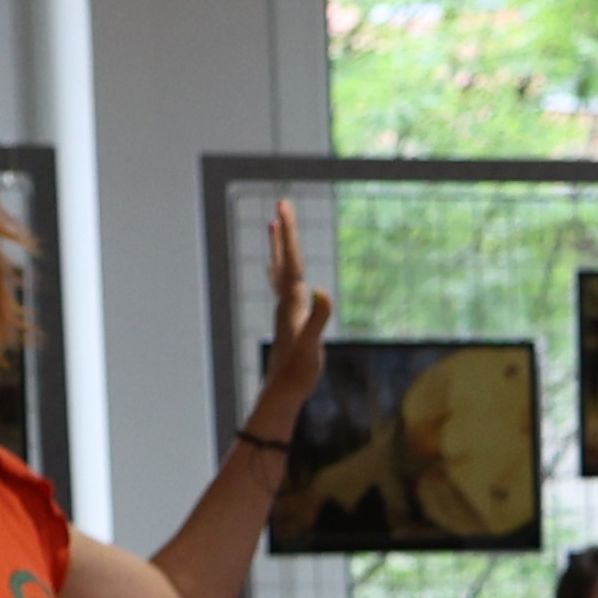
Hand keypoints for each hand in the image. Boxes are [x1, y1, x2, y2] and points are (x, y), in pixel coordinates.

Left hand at [250, 198, 333, 426]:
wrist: (282, 392)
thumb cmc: (298, 372)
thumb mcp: (313, 346)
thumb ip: (318, 319)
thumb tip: (323, 292)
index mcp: (293, 302)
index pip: (292, 261)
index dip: (289, 233)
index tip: (284, 207)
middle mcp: (286, 302)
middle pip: (285, 260)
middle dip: (284, 232)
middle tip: (282, 205)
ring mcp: (286, 311)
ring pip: (281, 271)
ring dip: (279, 248)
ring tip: (274, 226)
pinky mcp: (289, 320)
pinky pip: (284, 288)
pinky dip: (282, 272)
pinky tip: (280, 272)